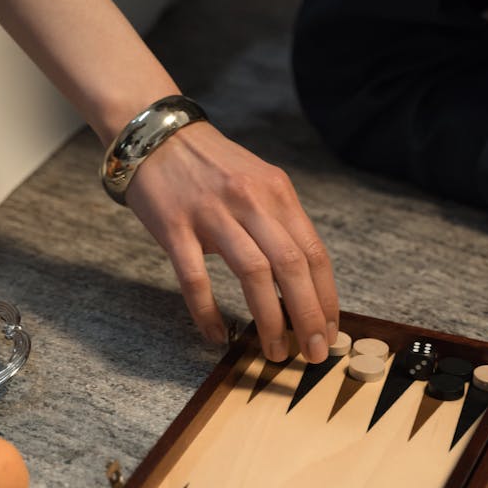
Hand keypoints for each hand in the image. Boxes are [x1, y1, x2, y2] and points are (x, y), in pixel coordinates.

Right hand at [126, 122, 338, 361]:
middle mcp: (250, 200)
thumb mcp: (257, 183)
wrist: (156, 136)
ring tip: (275, 351)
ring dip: (269, 320)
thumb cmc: (211, 167)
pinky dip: (208, 313)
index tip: (331, 331)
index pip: (314, 252)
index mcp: (277, 192)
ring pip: (253, 274)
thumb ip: (279, 223)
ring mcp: (212, 213)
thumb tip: (302, 281)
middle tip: (313, 352)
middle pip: (291, 266)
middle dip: (308, 315)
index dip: (326, 297)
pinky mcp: (175, 227)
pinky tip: (216, 336)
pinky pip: (195, 279)